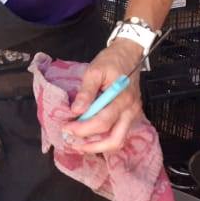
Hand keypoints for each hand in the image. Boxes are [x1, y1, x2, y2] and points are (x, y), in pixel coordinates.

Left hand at [62, 39, 144, 153]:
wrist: (129, 54)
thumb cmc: (111, 61)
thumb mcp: (94, 71)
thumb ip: (86, 92)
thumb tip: (76, 110)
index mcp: (122, 99)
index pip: (102, 122)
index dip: (83, 129)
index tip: (66, 128)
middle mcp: (131, 111)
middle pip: (114, 139)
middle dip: (91, 146)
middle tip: (72, 142)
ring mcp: (133, 115)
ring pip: (118, 141)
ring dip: (98, 146)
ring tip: (78, 143)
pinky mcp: (131, 116)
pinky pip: (119, 134)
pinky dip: (104, 140)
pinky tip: (89, 137)